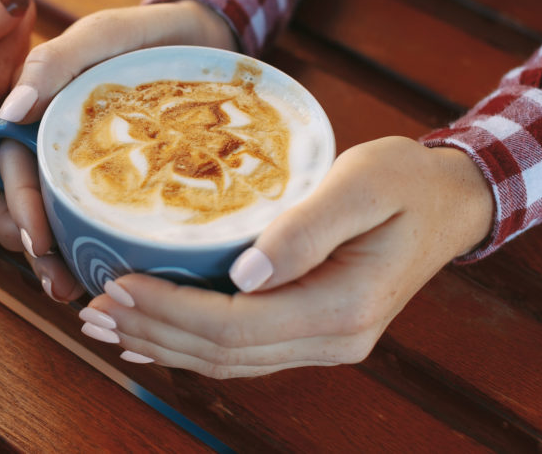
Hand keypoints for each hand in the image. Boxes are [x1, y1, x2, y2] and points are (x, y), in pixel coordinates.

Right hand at [0, 0, 236, 300]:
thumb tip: (11, 109)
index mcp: (33, 115)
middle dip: (33, 251)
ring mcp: (77, 166)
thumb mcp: (102, 35)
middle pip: (17, 208)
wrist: (204, 37)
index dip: (15, 211)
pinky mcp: (112, 183)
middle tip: (62, 287)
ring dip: (55, 260)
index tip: (39, 243)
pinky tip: (109, 272)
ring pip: (48, 221)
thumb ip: (54, 61)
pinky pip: (89, 222)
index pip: (3, 172)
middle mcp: (46, 144)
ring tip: (79, 290)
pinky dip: (91, 250)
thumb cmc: (148, 33)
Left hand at [75, 137, 493, 377]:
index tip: (116, 283)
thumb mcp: (361, 185)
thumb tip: (244, 274)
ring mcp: (323, 342)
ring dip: (162, 341)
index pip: (234, 327)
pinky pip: (241, 350)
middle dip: (151, 330)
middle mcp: (332, 340)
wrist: (449, 201)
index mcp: (341, 308)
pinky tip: (152, 334)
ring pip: (226, 360)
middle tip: (92, 308)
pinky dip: (190, 343)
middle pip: (221, 353)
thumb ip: (305, 228)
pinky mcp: (312, 329)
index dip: (169, 311)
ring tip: (105, 323)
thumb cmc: (406, 182)